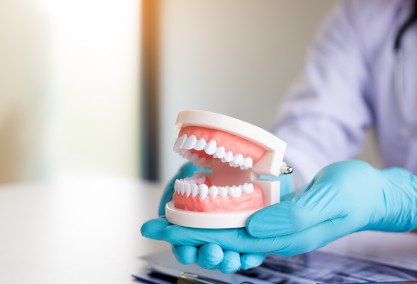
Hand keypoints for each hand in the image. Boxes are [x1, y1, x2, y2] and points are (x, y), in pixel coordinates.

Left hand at [143, 160, 416, 271]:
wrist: (371, 194)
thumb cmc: (354, 196)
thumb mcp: (329, 201)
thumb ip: (290, 217)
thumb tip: (252, 224)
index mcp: (282, 236)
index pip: (228, 237)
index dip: (193, 232)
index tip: (162, 226)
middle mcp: (273, 235)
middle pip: (221, 235)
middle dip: (185, 231)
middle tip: (152, 223)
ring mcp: (273, 225)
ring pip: (228, 227)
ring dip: (197, 224)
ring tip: (168, 216)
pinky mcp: (276, 214)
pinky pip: (241, 215)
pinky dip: (218, 212)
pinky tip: (203, 206)